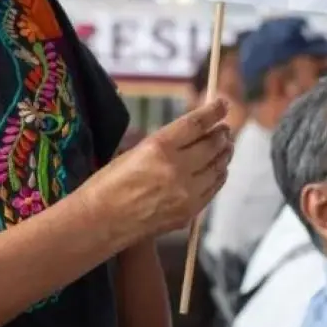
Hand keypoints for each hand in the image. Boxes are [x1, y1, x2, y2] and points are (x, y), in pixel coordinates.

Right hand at [83, 99, 232, 244]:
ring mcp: (186, 193)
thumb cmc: (107, 183)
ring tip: (226, 147)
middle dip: (221, 134)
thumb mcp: (132, 152)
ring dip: (224, 154)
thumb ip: (163, 144)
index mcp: (158, 147)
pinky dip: (219, 176)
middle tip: (225, 128)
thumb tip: (189, 135)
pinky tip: (218, 171)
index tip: (222, 104)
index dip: (213, 112)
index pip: (195, 124)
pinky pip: (213, 189)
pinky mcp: (189, 212)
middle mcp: (177, 168)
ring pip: (217, 168)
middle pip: (212, 145)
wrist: (100, 222)